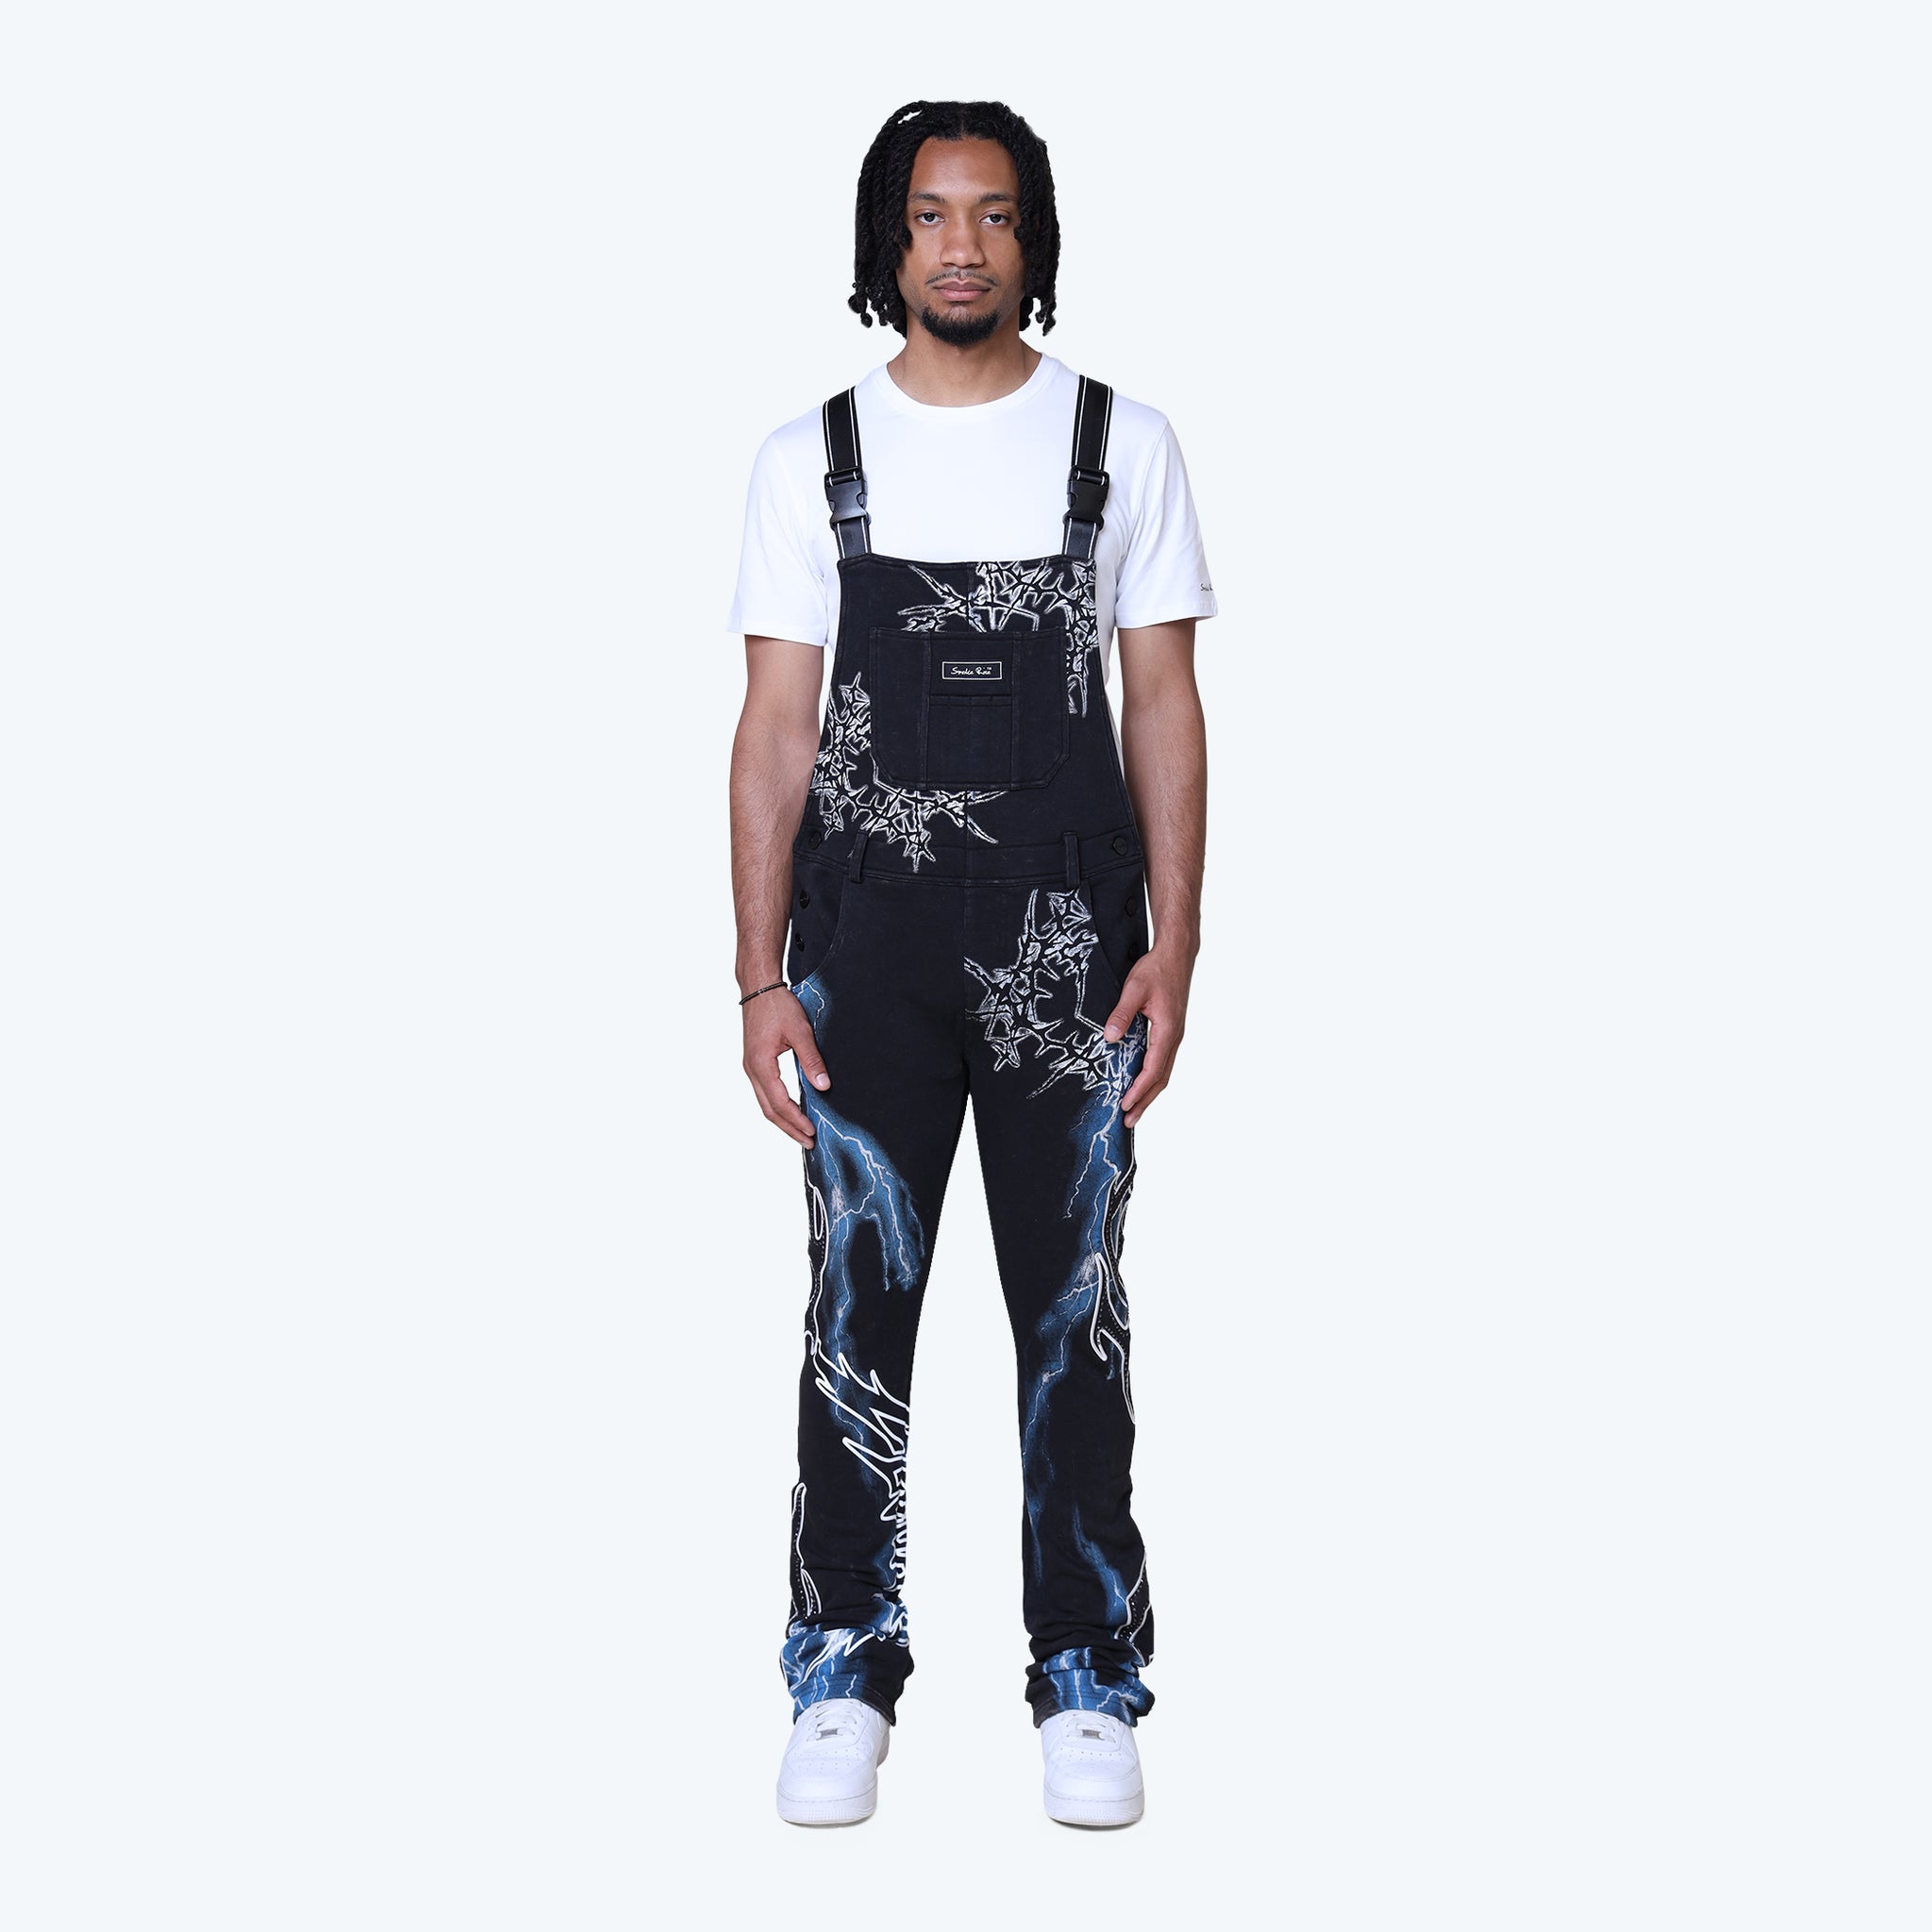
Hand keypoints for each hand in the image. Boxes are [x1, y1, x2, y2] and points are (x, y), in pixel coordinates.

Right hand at [743, 986, 830, 1146]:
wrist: (759, 987)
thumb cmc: (778, 1006)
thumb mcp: (800, 1031)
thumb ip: (811, 1060)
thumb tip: (823, 1086)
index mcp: (761, 1065)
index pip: (780, 1102)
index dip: (796, 1120)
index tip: (812, 1132)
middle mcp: (752, 1070)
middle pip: (769, 1110)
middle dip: (789, 1128)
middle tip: (808, 1143)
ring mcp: (751, 1067)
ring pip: (765, 1103)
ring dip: (782, 1120)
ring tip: (800, 1132)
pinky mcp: (754, 1062)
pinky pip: (764, 1092)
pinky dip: (777, 1106)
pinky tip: (790, 1110)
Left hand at [1102, 944, 1193, 1128]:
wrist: (1177, 954)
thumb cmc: (1156, 969)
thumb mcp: (1134, 988)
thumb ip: (1121, 1014)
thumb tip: (1109, 1038)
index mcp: (1167, 1031)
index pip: (1152, 1069)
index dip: (1138, 1090)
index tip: (1124, 1106)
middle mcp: (1174, 1037)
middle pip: (1161, 1078)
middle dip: (1145, 1101)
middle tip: (1129, 1121)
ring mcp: (1175, 1035)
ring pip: (1163, 1072)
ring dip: (1149, 1092)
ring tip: (1134, 1109)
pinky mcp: (1171, 1030)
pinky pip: (1162, 1061)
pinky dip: (1151, 1077)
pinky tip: (1140, 1082)